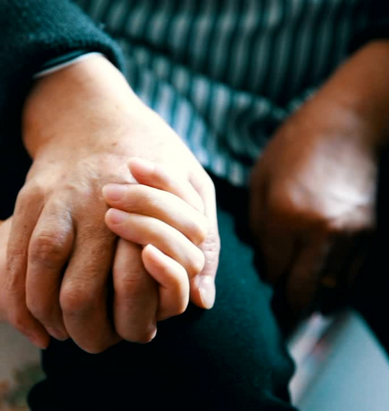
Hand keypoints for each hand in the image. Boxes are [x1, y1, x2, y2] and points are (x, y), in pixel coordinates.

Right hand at [4, 56, 219, 352]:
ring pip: (41, 271)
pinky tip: (33, 320)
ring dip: (48, 315)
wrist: (89, 111)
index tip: (131, 334)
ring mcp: (56, 199)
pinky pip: (15, 254)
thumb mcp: (192, 182)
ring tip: (61, 332)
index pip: (133, 282)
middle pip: (81, 289)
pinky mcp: (28, 198)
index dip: (130, 320)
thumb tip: (201, 299)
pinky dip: (20, 295)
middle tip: (94, 342)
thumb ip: (201, 240)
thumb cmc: (149, 150)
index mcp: (142, 203)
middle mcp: (94, 204)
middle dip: (86, 330)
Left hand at [250, 94, 377, 316]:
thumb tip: (262, 256)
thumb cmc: (294, 146)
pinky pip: (350, 274)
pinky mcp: (368, 232)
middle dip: (289, 305)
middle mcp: (319, 232)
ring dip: (314, 295)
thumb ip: (257, 222)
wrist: (349, 122)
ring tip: (301, 295)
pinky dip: (335, 282)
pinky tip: (323, 280)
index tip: (264, 278)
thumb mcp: (260, 178)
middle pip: (303, 291)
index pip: (273, 271)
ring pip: (329, 288)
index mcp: (284, 216)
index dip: (266, 280)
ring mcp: (348, 234)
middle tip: (280, 307)